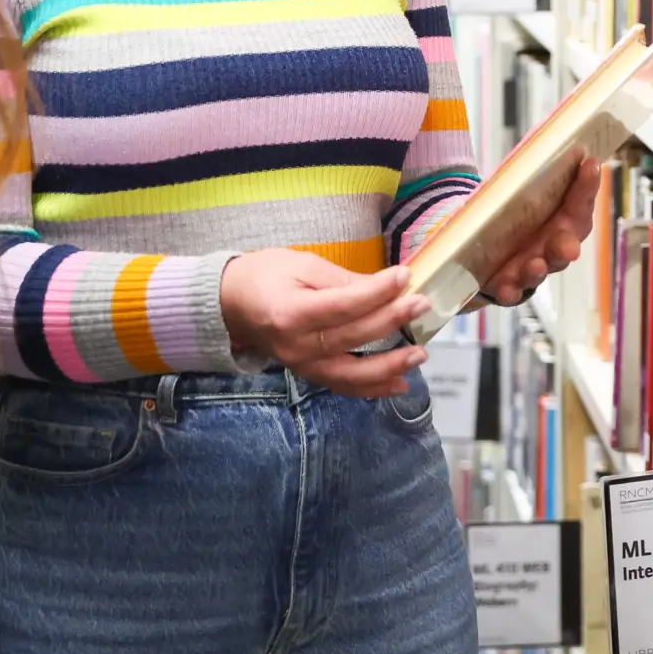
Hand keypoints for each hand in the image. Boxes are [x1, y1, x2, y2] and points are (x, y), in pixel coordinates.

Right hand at [220, 251, 431, 398]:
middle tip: (421, 305)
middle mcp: (296, 346)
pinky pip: (344, 386)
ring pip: (351, 374)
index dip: (377, 293)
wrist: (231, 304)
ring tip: (419, 354)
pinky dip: (373, 388)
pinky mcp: (308, 374)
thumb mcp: (302, 265)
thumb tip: (385, 286)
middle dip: (391, 320)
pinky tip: (399, 383)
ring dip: (390, 366)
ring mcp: (301, 365)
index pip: (342, 306)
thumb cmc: (266, 276)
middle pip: (352, 337)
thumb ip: (343, 280)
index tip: (405, 277)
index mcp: (290, 312)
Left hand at [479, 154, 601, 306]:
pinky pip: (510, 291)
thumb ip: (543, 173)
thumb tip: (572, 148)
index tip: (589, 164)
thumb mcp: (527, 191)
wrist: (486, 250)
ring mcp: (530, 267)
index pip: (579, 204)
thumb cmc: (519, 219)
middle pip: (564, 246)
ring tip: (534, 264)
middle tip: (568, 247)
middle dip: (566, 246)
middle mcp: (551, 247)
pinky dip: (509, 291)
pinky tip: (505, 288)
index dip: (586, 187)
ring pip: (538, 270)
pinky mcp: (508, 284)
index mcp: (562, 221)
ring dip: (537, 269)